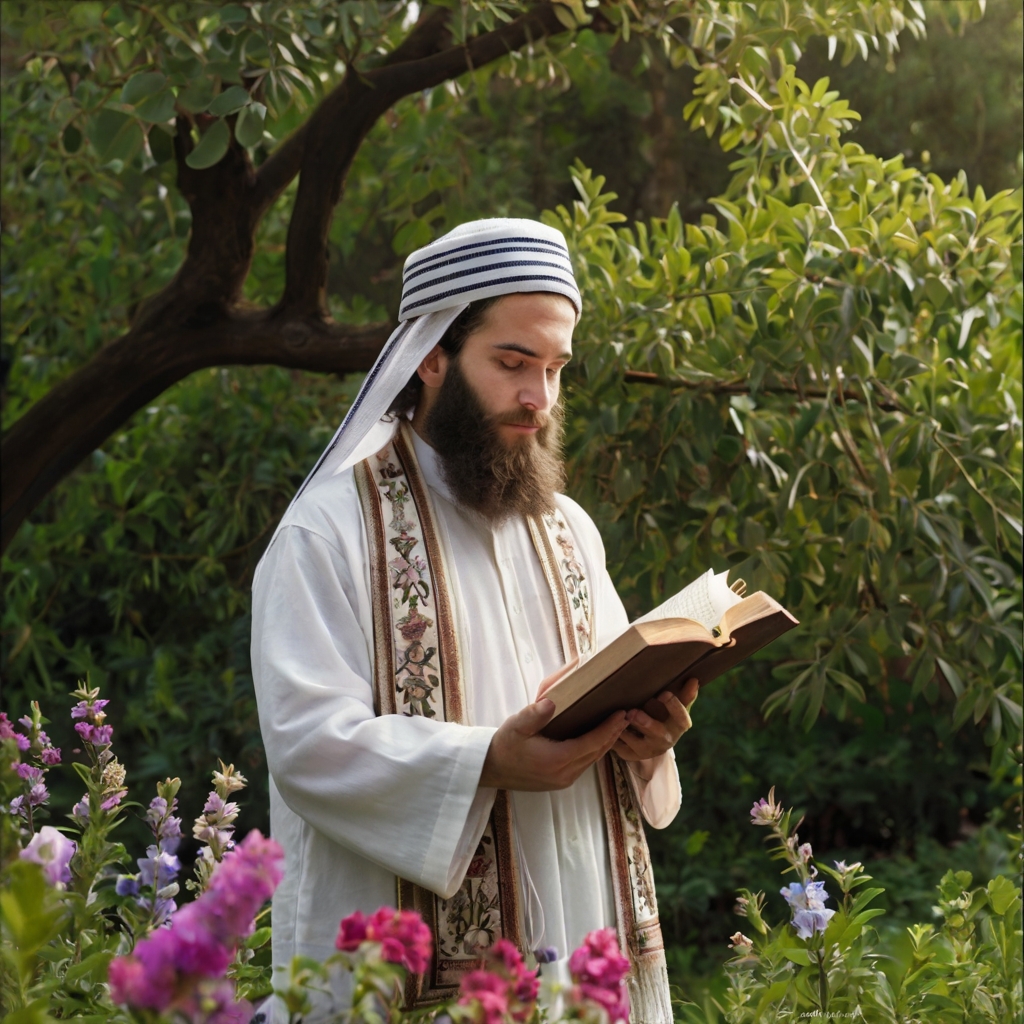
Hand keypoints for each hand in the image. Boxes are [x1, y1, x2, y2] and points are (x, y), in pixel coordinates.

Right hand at [479, 699, 627, 791]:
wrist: (490, 769)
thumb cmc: (503, 744)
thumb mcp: (516, 725)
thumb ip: (534, 713)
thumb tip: (552, 701)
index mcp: (556, 760)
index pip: (592, 743)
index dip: (609, 728)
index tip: (621, 713)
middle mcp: (563, 774)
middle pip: (597, 752)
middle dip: (613, 733)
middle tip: (626, 715)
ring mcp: (562, 780)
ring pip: (593, 760)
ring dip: (606, 742)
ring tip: (617, 725)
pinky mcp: (559, 782)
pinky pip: (584, 765)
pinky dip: (594, 750)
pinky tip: (597, 738)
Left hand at [613, 678, 696, 764]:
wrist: (655, 740)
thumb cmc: (665, 715)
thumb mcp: (676, 706)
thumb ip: (684, 695)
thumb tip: (694, 680)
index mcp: (678, 726)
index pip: (681, 717)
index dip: (673, 706)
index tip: (663, 693)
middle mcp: (665, 741)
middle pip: (658, 733)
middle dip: (645, 723)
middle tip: (632, 712)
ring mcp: (648, 750)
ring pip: (635, 742)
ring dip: (624, 730)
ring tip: (615, 716)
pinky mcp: (632, 755)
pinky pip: (620, 748)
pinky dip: (613, 738)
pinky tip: (606, 727)